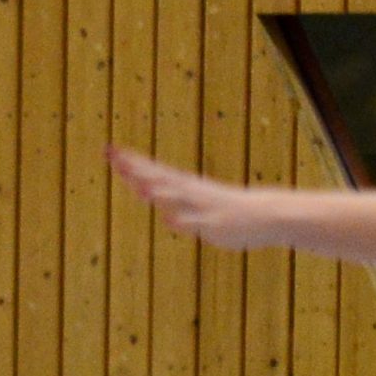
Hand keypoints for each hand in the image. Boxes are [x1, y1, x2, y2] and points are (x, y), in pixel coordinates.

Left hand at [108, 145, 281, 250]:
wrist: (265, 216)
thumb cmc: (228, 213)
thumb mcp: (197, 209)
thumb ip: (176, 206)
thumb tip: (157, 205)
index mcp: (185, 186)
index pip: (153, 171)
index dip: (132, 162)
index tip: (109, 151)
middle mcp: (191, 192)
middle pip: (160, 178)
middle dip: (137, 168)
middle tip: (113, 156)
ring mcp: (203, 207)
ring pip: (178, 197)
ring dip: (160, 191)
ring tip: (139, 184)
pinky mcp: (214, 225)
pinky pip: (198, 224)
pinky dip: (184, 221)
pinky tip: (169, 219)